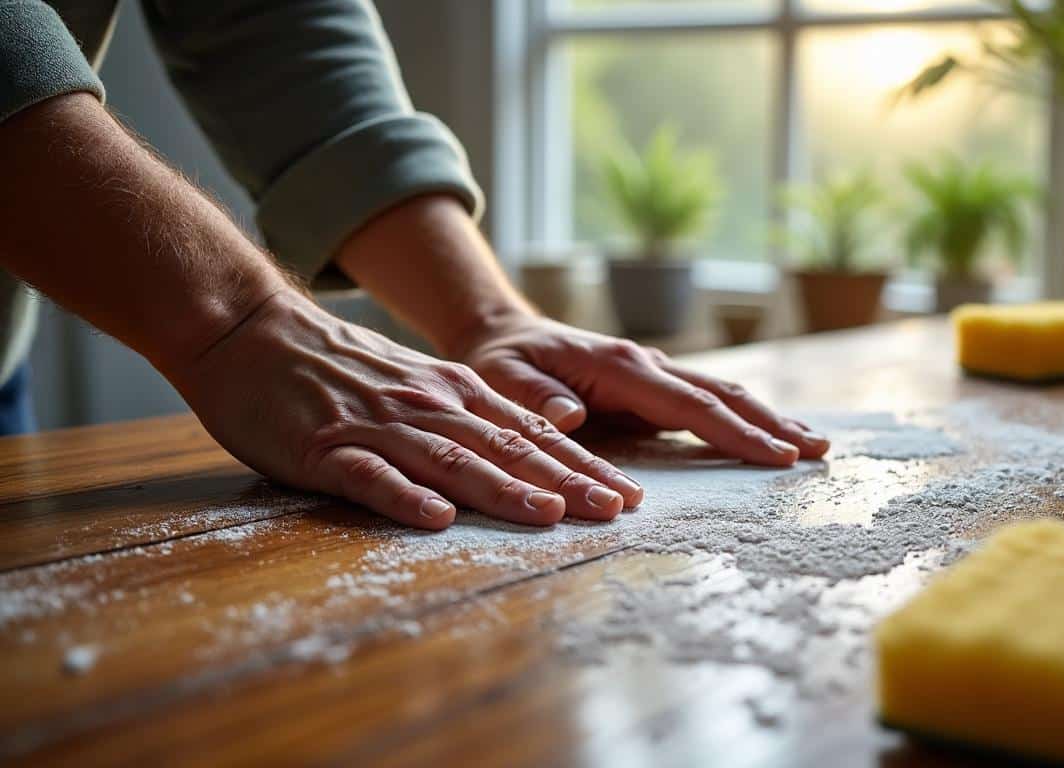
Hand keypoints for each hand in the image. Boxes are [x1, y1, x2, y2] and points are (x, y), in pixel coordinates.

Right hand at [168, 291, 642, 529]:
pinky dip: (404, 496)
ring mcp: (377, 426)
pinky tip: (435, 518)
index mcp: (454, 392)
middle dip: (567, 480)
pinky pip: (369, 476)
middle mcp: (428, 405)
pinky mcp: (326, 447)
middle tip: (616, 510)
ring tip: (550, 515)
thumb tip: (532, 452)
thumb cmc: (339, 367)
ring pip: (451, 460)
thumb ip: (468, 416)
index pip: (533, 433)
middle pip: (508, 448)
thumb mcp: (417, 382)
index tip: (628, 495)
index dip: (583, 464)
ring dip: (503, 489)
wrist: (253, 332)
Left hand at [448, 313, 829, 465]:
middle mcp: (648, 365)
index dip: (735, 432)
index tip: (776, 456)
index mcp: (620, 367)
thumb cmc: (503, 363)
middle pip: (722, 395)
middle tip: (819, 451)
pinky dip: (745, 417)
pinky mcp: (655, 386)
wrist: (504, 336)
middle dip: (771, 424)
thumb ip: (533, 398)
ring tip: (814, 443)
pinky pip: (708, 402)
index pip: (689, 405)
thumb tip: (570, 416)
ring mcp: (655, 373)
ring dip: (768, 419)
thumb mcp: (503, 380)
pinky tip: (772, 434)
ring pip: (723, 394)